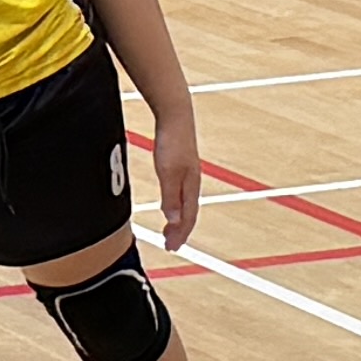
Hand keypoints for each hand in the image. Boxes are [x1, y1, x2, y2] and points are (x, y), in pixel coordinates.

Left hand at [141, 100, 205, 256]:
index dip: (180, 234)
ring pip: (186, 202)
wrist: (175, 113)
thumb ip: (171, 196)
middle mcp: (193, 180)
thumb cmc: (171, 140)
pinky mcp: (182, 164)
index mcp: (191, 184)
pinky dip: (176, 203)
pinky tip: (170, 202)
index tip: (171, 247)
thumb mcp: (168, 171)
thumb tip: (174, 220)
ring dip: (179, 218)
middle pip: (189, 211)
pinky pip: (181, 191)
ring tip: (170, 228)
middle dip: (180, 230)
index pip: (187, 216)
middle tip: (170, 244)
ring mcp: (188, 172)